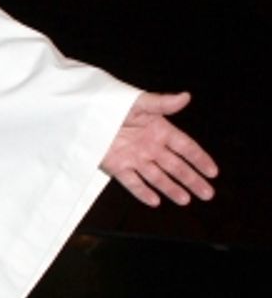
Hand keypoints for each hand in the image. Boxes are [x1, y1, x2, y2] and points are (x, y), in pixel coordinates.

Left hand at [100, 91, 217, 206]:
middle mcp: (150, 146)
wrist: (85, 113)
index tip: (213, 172)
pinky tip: (154, 201)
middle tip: (208, 194)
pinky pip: (132, 182)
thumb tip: (186, 97)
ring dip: (171, 188)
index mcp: (159, 130)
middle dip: (192, 180)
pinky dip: (142, 191)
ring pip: (157, 177)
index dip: (200, 159)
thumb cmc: (113, 102)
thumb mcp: (139, 102)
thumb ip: (162, 103)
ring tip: (186, 200)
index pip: (185, 147)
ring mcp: (134, 157)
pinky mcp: (116, 166)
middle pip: (175, 166)